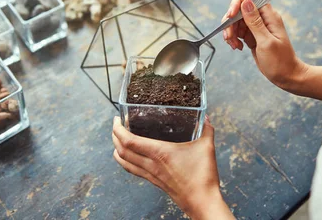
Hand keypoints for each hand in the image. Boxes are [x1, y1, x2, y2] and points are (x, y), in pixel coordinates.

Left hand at [112, 117, 233, 219]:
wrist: (201, 202)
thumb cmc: (202, 177)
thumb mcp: (207, 148)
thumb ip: (206, 130)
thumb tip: (207, 118)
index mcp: (159, 153)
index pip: (129, 141)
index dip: (118, 130)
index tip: (117, 119)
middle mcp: (151, 164)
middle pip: (121, 151)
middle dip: (114, 137)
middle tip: (116, 125)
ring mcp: (151, 175)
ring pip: (124, 162)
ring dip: (117, 150)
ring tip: (118, 139)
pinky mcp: (155, 182)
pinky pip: (133, 170)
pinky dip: (126, 161)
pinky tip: (129, 157)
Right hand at [222, 0, 307, 91]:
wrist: (287, 76)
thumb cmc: (280, 61)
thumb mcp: (266, 42)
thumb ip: (254, 22)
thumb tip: (246, 3)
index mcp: (269, 16)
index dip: (238, 2)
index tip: (230, 15)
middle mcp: (262, 19)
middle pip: (240, 10)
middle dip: (231, 22)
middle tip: (229, 37)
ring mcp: (257, 27)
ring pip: (236, 21)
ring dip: (231, 32)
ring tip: (234, 45)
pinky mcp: (252, 36)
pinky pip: (238, 32)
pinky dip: (234, 38)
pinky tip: (238, 47)